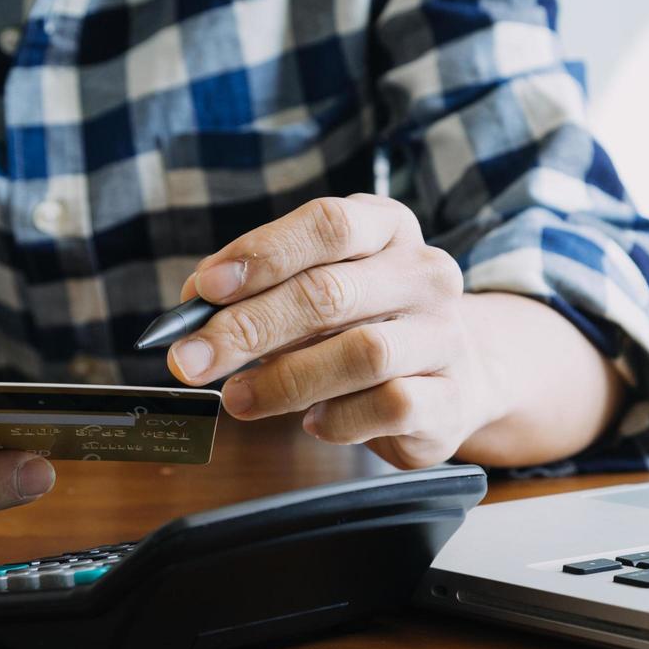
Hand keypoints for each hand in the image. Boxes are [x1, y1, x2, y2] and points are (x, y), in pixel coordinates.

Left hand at [165, 194, 503, 468]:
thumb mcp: (314, 289)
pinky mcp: (451, 397)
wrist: (455, 376)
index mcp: (388, 228)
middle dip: (249, 328)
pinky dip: (340, 418)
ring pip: (362, 352)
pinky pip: (390, 406)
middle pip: (330, 293)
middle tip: (192, 360)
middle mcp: (424, 273)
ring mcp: (444, 335)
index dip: (262, 254)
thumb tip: (194, 308)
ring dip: (285, 380)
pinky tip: (314, 422)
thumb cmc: (364, 324)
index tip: (206, 289)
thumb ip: (258, 292)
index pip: (327, 225)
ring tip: (238, 398)